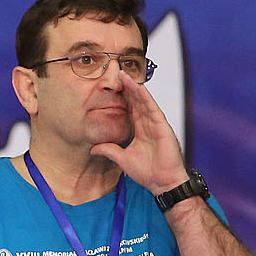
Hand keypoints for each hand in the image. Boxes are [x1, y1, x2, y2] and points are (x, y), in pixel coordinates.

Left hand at [90, 72, 188, 194]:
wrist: (162, 183)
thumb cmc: (149, 172)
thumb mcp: (122, 159)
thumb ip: (109, 151)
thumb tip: (93, 149)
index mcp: (140, 129)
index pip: (129, 108)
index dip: (121, 97)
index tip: (111, 86)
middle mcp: (148, 124)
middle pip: (136, 101)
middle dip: (127, 87)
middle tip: (117, 72)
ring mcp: (156, 124)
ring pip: (144, 101)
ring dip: (135, 88)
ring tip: (125, 75)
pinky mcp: (163, 127)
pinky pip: (153, 109)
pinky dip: (146, 98)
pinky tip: (139, 88)